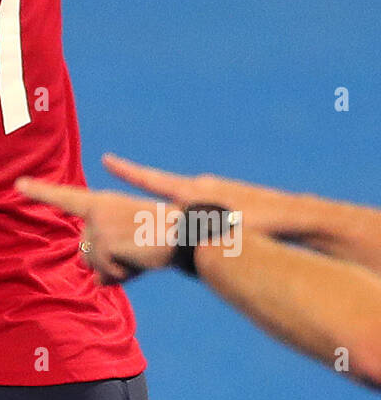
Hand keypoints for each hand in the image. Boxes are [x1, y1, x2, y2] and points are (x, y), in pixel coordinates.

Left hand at [15, 178, 174, 284]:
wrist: (184, 234)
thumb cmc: (161, 236)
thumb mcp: (127, 238)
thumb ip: (105, 252)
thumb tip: (94, 281)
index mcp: (100, 203)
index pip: (64, 197)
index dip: (40, 191)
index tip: (17, 184)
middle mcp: (95, 214)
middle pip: (85, 252)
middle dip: (105, 261)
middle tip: (135, 250)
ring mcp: (99, 230)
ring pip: (94, 267)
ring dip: (116, 270)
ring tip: (139, 255)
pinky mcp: (106, 246)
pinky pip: (107, 277)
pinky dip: (123, 277)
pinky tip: (140, 262)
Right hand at [101, 154, 321, 245]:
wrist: (295, 214)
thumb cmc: (262, 223)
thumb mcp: (227, 229)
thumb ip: (202, 232)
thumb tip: (177, 240)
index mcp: (195, 192)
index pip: (153, 180)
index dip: (128, 171)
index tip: (105, 159)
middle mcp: (200, 186)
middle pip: (161, 184)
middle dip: (138, 182)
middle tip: (112, 170)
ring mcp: (212, 191)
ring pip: (179, 200)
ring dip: (165, 207)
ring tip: (151, 222)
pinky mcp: (225, 198)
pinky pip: (195, 206)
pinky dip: (187, 215)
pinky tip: (191, 228)